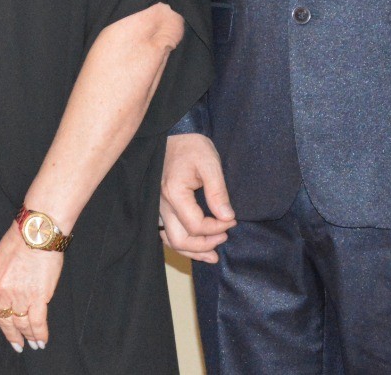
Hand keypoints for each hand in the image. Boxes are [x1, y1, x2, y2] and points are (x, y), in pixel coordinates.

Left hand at [0, 223, 62, 351]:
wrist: (37, 230)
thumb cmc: (21, 239)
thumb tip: (8, 296)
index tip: (2, 324)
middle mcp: (0, 291)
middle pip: (4, 321)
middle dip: (11, 335)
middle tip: (17, 344)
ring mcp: (18, 295)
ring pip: (21, 324)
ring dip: (27, 336)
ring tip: (32, 343)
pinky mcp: (38, 297)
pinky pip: (37, 322)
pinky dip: (40, 334)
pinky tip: (42, 339)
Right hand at [159, 134, 236, 262]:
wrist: (172, 136)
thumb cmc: (191, 147)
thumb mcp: (209, 163)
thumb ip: (217, 191)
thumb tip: (227, 217)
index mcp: (174, 193)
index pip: (196, 225)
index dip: (217, 228)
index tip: (232, 220)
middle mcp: (161, 204)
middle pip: (181, 239)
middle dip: (205, 244)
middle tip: (224, 237)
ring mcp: (158, 207)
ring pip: (172, 240)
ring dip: (193, 250)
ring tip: (213, 255)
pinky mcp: (160, 208)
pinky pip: (167, 233)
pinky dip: (182, 244)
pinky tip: (196, 247)